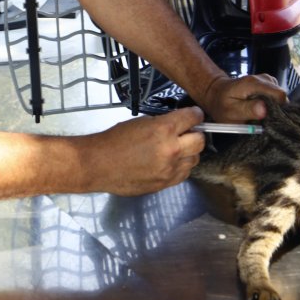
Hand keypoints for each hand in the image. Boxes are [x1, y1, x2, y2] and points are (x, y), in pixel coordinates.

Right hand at [83, 107, 205, 195]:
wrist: (99, 164)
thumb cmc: (115, 141)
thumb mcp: (141, 122)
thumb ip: (164, 123)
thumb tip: (179, 125)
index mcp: (164, 129)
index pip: (193, 118)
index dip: (195, 115)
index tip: (195, 115)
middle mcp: (171, 150)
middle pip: (200, 141)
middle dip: (196, 134)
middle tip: (188, 132)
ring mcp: (169, 169)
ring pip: (195, 159)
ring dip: (189, 152)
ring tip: (177, 149)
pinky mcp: (165, 183)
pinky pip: (184, 174)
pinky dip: (182, 167)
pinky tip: (171, 162)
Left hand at [199, 72, 285, 121]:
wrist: (216, 93)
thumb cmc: (222, 104)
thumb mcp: (231, 111)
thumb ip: (248, 109)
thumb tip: (264, 110)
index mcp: (254, 84)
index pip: (279, 95)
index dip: (279, 109)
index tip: (271, 119)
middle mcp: (262, 78)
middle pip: (281, 95)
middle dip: (276, 109)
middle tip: (263, 119)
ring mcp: (265, 80)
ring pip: (279, 96)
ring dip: (273, 107)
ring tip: (259, 114)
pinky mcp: (267, 84)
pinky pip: (275, 95)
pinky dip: (271, 104)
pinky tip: (260, 108)